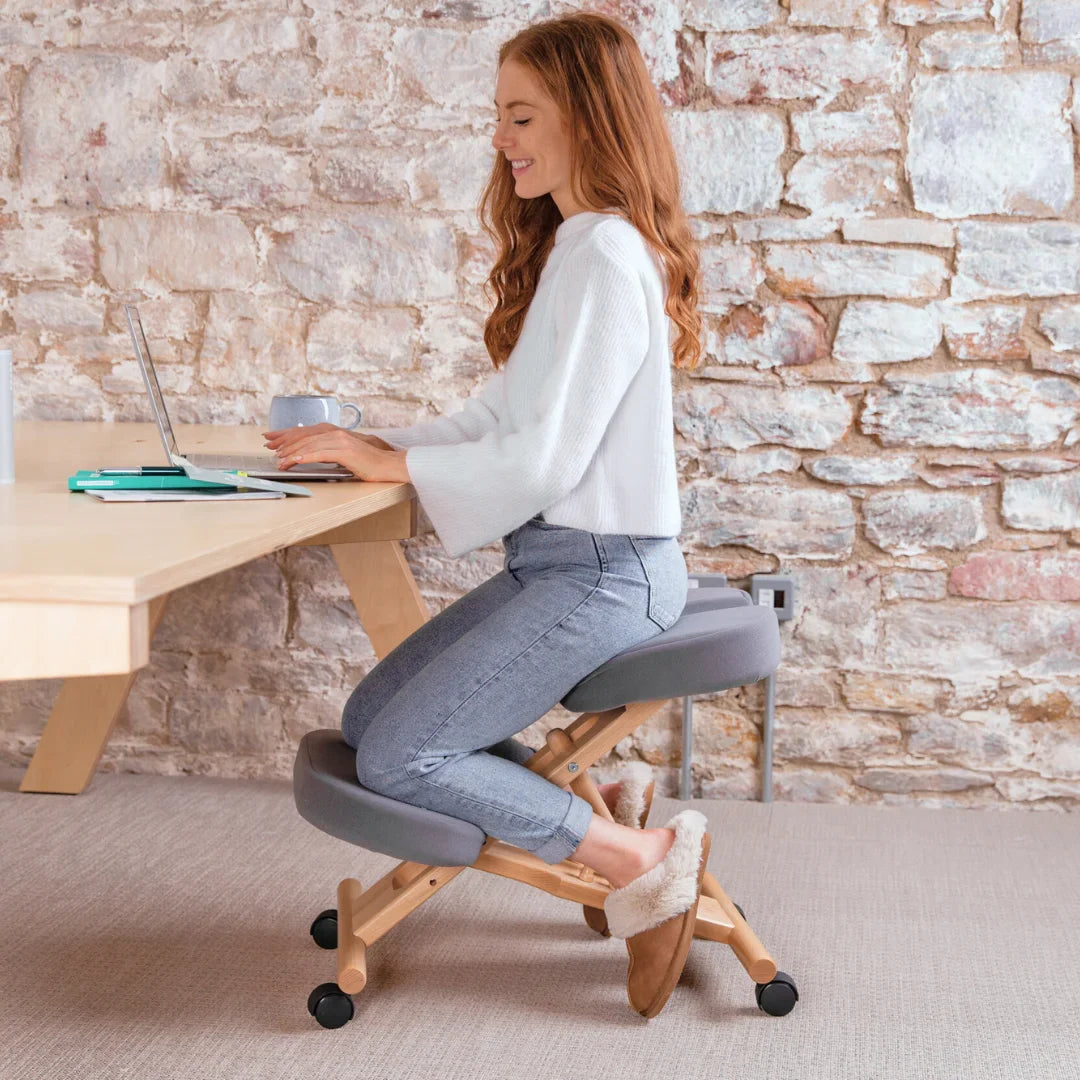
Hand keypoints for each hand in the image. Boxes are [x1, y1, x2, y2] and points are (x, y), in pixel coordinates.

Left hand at [262, 424, 407, 480]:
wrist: (389, 465)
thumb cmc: (369, 463)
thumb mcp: (345, 454)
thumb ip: (328, 451)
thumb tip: (310, 454)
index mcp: (335, 432)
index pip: (305, 431)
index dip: (285, 434)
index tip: (271, 438)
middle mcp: (336, 433)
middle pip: (303, 436)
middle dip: (284, 443)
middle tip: (269, 449)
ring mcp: (341, 441)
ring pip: (309, 445)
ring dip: (291, 453)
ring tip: (279, 461)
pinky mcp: (345, 451)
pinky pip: (320, 453)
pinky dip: (305, 456)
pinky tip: (295, 460)